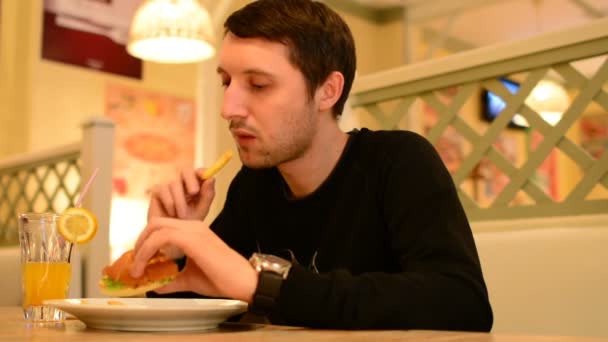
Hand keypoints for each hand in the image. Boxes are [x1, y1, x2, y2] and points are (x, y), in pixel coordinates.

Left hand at [131, 217, 257, 301]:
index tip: (140, 262)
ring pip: (156, 227)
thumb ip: (172, 279)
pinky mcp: (192, 238)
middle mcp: (193, 226)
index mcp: (194, 232)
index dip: (146, 242)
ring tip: (137, 268)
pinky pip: (161, 237)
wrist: (243, 281)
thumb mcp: (190, 279)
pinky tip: (145, 266)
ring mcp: (193, 230)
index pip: (163, 228)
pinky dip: (147, 251)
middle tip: (135, 263)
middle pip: (156, 223)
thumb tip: (154, 285)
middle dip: (140, 241)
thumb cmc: (222, 279)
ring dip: (141, 248)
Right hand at [147, 168, 215, 220]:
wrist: (172, 236)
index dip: (202, 172)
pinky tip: (171, 214)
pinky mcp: (157, 191)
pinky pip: (164, 191)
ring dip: (180, 201)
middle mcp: (182, 182)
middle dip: (191, 179)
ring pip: (174, 184)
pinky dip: (170, 204)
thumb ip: (208, 195)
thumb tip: (211, 178)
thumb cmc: (188, 222)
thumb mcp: (202, 209)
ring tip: (183, 216)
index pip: (200, 172)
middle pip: (185, 170)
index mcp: (196, 184)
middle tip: (194, 192)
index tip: (205, 177)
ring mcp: (169, 185)